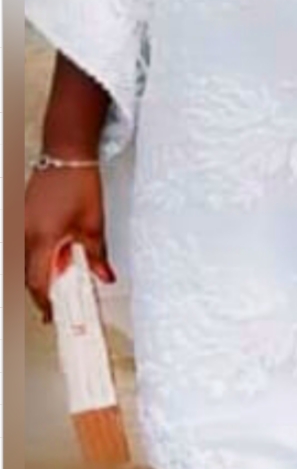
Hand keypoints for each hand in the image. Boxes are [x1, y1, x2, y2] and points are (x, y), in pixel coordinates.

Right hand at [24, 164, 114, 323]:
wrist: (66, 153)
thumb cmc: (78, 182)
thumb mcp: (93, 224)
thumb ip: (97, 255)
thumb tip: (104, 277)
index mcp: (41, 239)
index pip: (38, 283)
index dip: (46, 303)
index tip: (54, 315)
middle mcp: (24, 233)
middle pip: (27, 274)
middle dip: (42, 291)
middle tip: (57, 304)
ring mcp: (20, 223)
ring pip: (24, 260)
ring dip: (39, 273)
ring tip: (60, 279)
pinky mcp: (21, 216)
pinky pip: (24, 245)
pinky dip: (36, 256)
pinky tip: (54, 255)